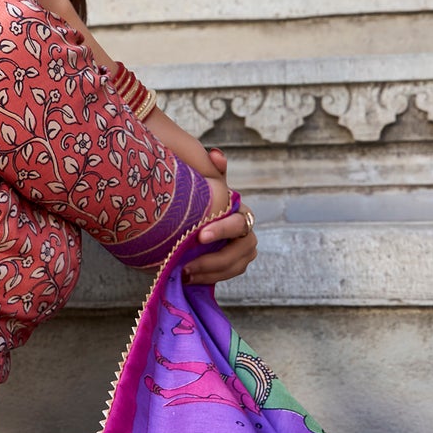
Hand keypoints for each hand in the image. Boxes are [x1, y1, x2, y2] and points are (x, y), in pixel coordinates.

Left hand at [183, 150, 257, 286]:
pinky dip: (208, 278)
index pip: (238, 223)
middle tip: (188, 264)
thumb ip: (212, 173)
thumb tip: (216, 154)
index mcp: (241, 213)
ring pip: (234, 266)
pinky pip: (225, 276)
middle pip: (241, 251)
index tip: (200, 235)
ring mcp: (242, 253)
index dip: (222, 230)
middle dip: (215, 259)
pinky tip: (189, 278)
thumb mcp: (205, 187)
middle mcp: (247, 234)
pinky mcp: (232, 267)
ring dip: (210, 271)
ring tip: (185, 272)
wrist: (193, 223)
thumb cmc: (202, 202)